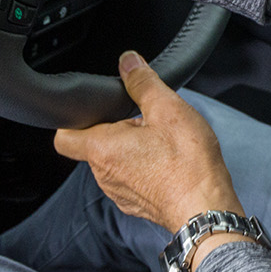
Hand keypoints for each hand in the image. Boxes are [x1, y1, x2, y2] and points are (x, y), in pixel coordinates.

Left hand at [55, 53, 252, 271]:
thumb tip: (128, 63)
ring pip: (115, 162)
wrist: (206, 208)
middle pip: (95, 145)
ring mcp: (119, 193)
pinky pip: (131, 179)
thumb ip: (143, 82)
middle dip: (116, 129)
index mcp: (102, 148)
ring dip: (131, 149)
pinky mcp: (137, 204)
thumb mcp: (167, 108)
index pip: (63, 136)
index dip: (72, 119)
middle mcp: (104, 175)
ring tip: (162, 142)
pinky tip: (168, 161)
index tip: (92, 109)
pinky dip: (144, 168)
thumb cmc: (187, 163)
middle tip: (144, 121)